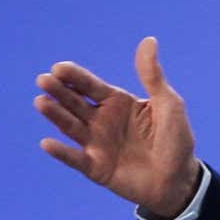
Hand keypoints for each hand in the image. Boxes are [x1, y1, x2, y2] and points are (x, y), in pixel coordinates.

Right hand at [34, 36, 199, 219]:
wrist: (179, 179)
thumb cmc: (176, 139)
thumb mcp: (168, 104)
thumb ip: (152, 76)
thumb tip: (149, 40)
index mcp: (118, 103)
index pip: (91, 86)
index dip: (76, 77)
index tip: (59, 67)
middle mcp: (102, 121)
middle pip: (76, 103)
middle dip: (59, 91)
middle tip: (44, 80)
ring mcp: (97, 144)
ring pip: (71, 127)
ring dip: (56, 115)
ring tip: (40, 101)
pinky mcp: (96, 168)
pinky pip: (75, 159)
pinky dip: (62, 153)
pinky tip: (47, 143)